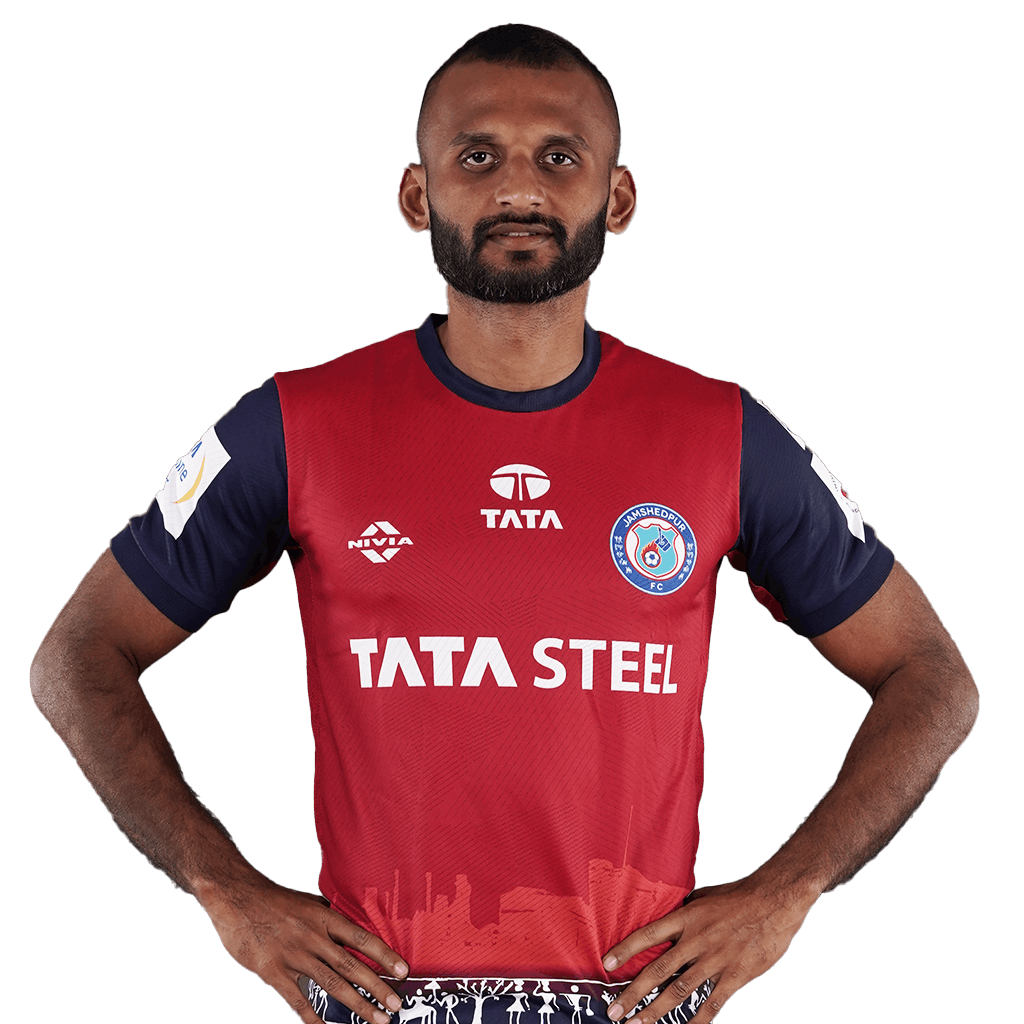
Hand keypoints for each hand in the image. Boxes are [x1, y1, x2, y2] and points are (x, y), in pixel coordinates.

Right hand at [206, 874, 407, 1023]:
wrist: (237, 897)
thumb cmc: (274, 900)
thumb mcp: (308, 902)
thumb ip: (329, 918)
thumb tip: (352, 931)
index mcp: (324, 917)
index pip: (361, 938)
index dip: (384, 955)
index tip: (403, 971)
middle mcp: (313, 936)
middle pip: (351, 966)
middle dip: (376, 988)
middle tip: (395, 1006)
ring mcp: (294, 955)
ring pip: (331, 985)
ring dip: (357, 1005)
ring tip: (376, 1019)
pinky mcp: (273, 972)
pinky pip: (297, 1000)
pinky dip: (313, 1018)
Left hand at [602, 878, 812, 1022]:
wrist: (775, 901)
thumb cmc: (739, 895)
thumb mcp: (704, 896)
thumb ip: (684, 911)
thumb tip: (665, 916)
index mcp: (686, 917)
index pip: (648, 935)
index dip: (626, 950)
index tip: (606, 965)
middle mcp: (696, 940)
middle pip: (659, 970)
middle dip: (633, 994)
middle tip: (614, 1012)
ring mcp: (715, 960)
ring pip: (680, 991)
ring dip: (656, 1012)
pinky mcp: (735, 976)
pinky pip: (713, 1004)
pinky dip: (697, 1021)